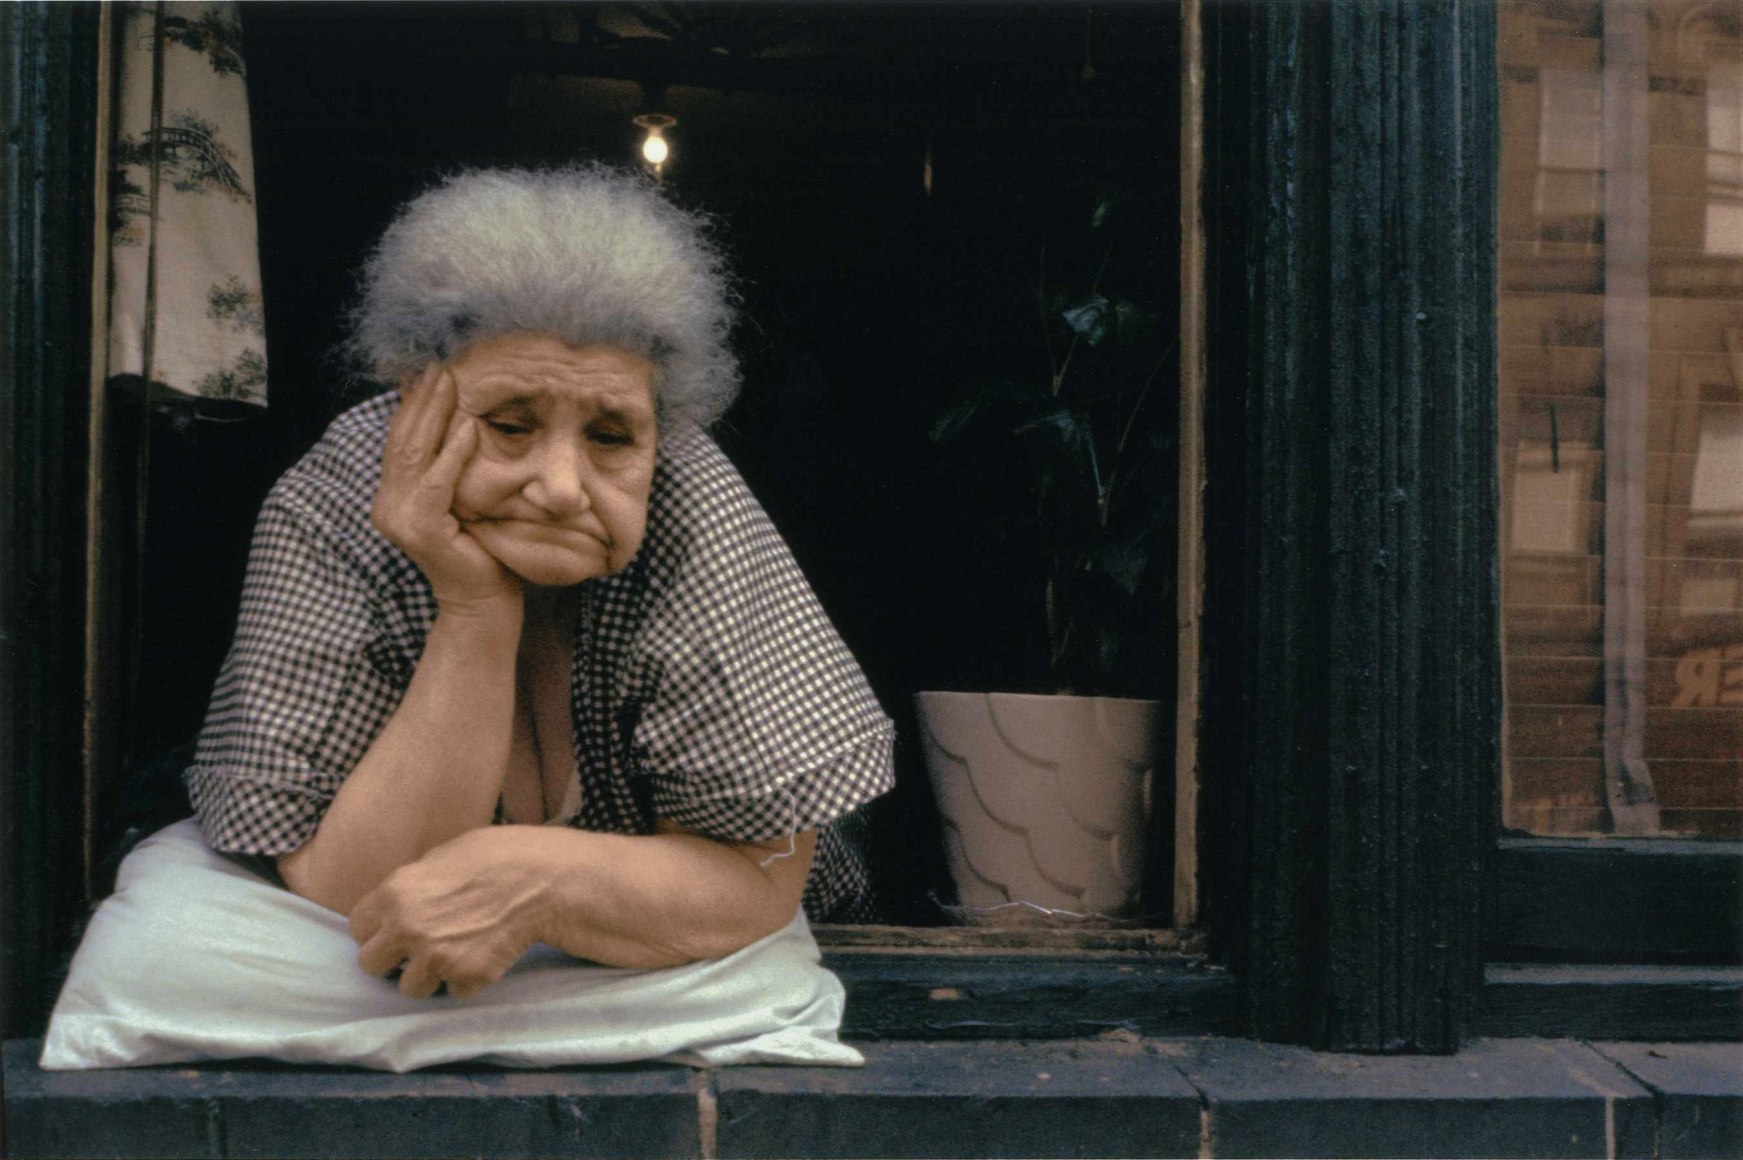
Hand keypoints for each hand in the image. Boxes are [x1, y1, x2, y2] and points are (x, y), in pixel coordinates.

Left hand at [351, 828, 546, 998]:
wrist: (541, 880)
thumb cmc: (495, 857)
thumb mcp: (443, 855)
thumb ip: (412, 882)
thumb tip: (399, 902)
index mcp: (395, 893)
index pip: (357, 928)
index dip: (377, 929)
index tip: (393, 930)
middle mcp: (406, 929)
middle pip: (370, 964)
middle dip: (392, 958)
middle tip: (416, 949)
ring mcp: (435, 957)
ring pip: (409, 987)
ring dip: (428, 975)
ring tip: (452, 955)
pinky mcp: (466, 977)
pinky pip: (452, 991)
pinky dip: (465, 979)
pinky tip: (481, 956)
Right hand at [372, 364, 518, 614]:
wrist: (482, 598)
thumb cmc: (480, 547)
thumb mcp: (461, 498)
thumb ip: (448, 466)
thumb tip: (458, 418)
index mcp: (392, 498)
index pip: (399, 441)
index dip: (413, 405)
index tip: (430, 373)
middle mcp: (387, 506)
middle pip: (404, 442)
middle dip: (423, 401)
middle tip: (441, 368)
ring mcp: (399, 519)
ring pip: (416, 455)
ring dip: (436, 416)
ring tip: (452, 384)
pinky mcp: (421, 530)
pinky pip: (437, 483)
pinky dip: (452, 454)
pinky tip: (468, 428)